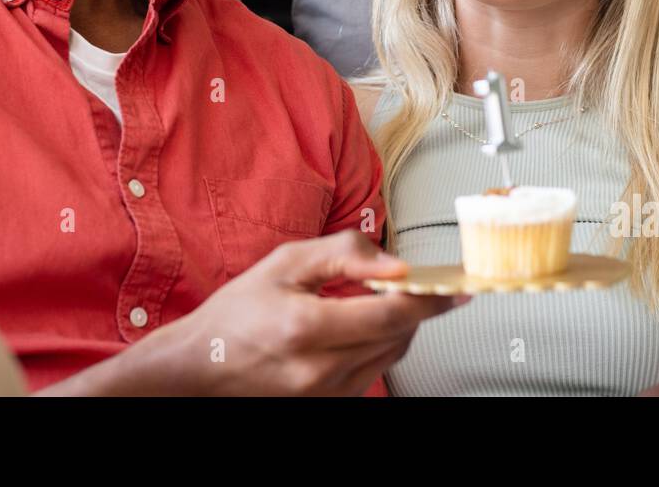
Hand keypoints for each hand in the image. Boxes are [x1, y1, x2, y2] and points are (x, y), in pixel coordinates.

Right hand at [118, 229, 464, 395]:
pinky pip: (373, 373)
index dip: (430, 299)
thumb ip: (345, 254)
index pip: (391, 314)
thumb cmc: (237, 312)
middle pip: (397, 336)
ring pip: (390, 356)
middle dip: (416, 307)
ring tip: (384, 301)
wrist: (202, 364)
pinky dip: (380, 346)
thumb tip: (395, 263)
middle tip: (419, 284)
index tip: (455, 288)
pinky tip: (364, 326)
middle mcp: (318, 368)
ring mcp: (323, 393)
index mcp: (306, 327)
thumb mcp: (287, 262)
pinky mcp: (326, 404)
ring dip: (400, 326)